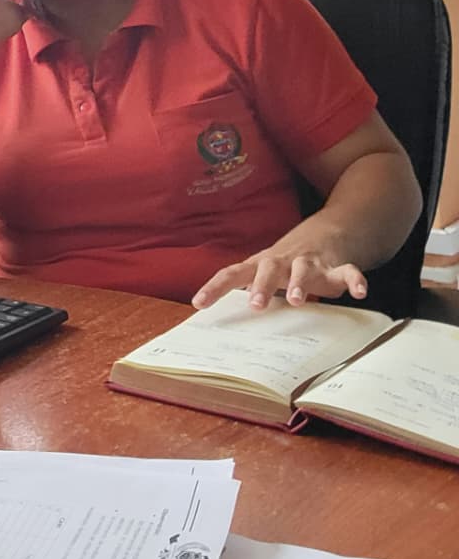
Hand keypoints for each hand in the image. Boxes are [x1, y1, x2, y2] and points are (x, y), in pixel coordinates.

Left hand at [192, 248, 367, 310]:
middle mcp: (283, 261)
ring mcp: (311, 262)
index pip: (232, 274)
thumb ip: (251, 293)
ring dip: (300, 283)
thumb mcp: (265, 275)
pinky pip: (348, 271)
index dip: (215, 288)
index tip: (198, 304)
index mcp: (260, 265)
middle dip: (262, 285)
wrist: (326, 233)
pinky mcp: (338, 266)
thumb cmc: (286, 264)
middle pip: (268, 268)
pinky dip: (354, 280)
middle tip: (256, 305)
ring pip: (304, 269)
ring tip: (298, 301)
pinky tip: (360, 292)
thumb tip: (226, 325)